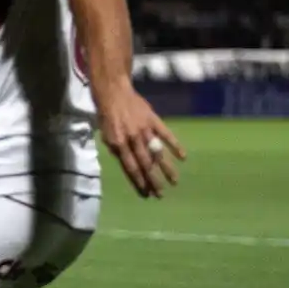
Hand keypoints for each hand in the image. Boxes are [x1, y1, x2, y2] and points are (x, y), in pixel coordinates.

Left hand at [98, 81, 185, 198]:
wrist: (114, 93)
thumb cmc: (107, 116)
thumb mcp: (105, 135)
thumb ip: (116, 149)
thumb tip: (127, 164)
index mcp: (119, 144)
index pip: (130, 167)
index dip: (138, 181)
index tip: (146, 193)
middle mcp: (133, 139)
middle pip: (145, 164)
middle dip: (153, 180)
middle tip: (160, 194)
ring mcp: (145, 130)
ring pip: (157, 152)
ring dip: (166, 168)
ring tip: (174, 182)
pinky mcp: (153, 120)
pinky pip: (166, 135)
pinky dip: (175, 145)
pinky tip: (183, 157)